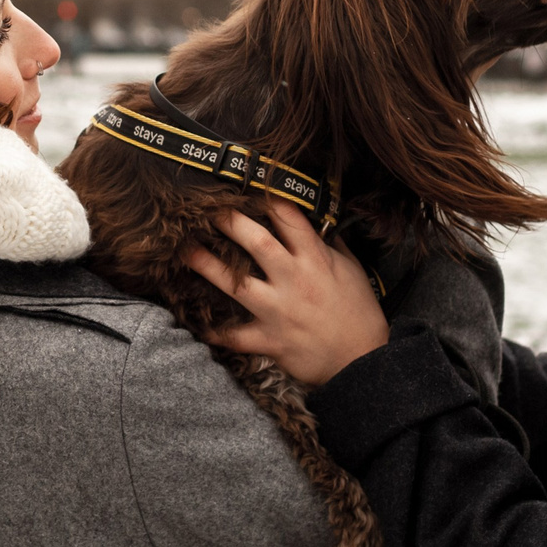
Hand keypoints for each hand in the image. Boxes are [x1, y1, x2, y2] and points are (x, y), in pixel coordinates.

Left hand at [183, 205, 389, 386]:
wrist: (362, 362)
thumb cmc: (360, 314)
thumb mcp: (352, 270)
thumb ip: (331, 245)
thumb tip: (318, 222)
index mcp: (316, 259)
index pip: (289, 218)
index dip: (266, 197)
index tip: (247, 185)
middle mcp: (294, 280)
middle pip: (257, 242)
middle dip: (229, 221)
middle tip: (205, 208)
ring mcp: (279, 311)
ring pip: (237, 284)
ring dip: (208, 265)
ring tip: (184, 250)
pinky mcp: (270, 340)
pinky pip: (235, 335)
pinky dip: (215, 331)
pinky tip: (195, 321)